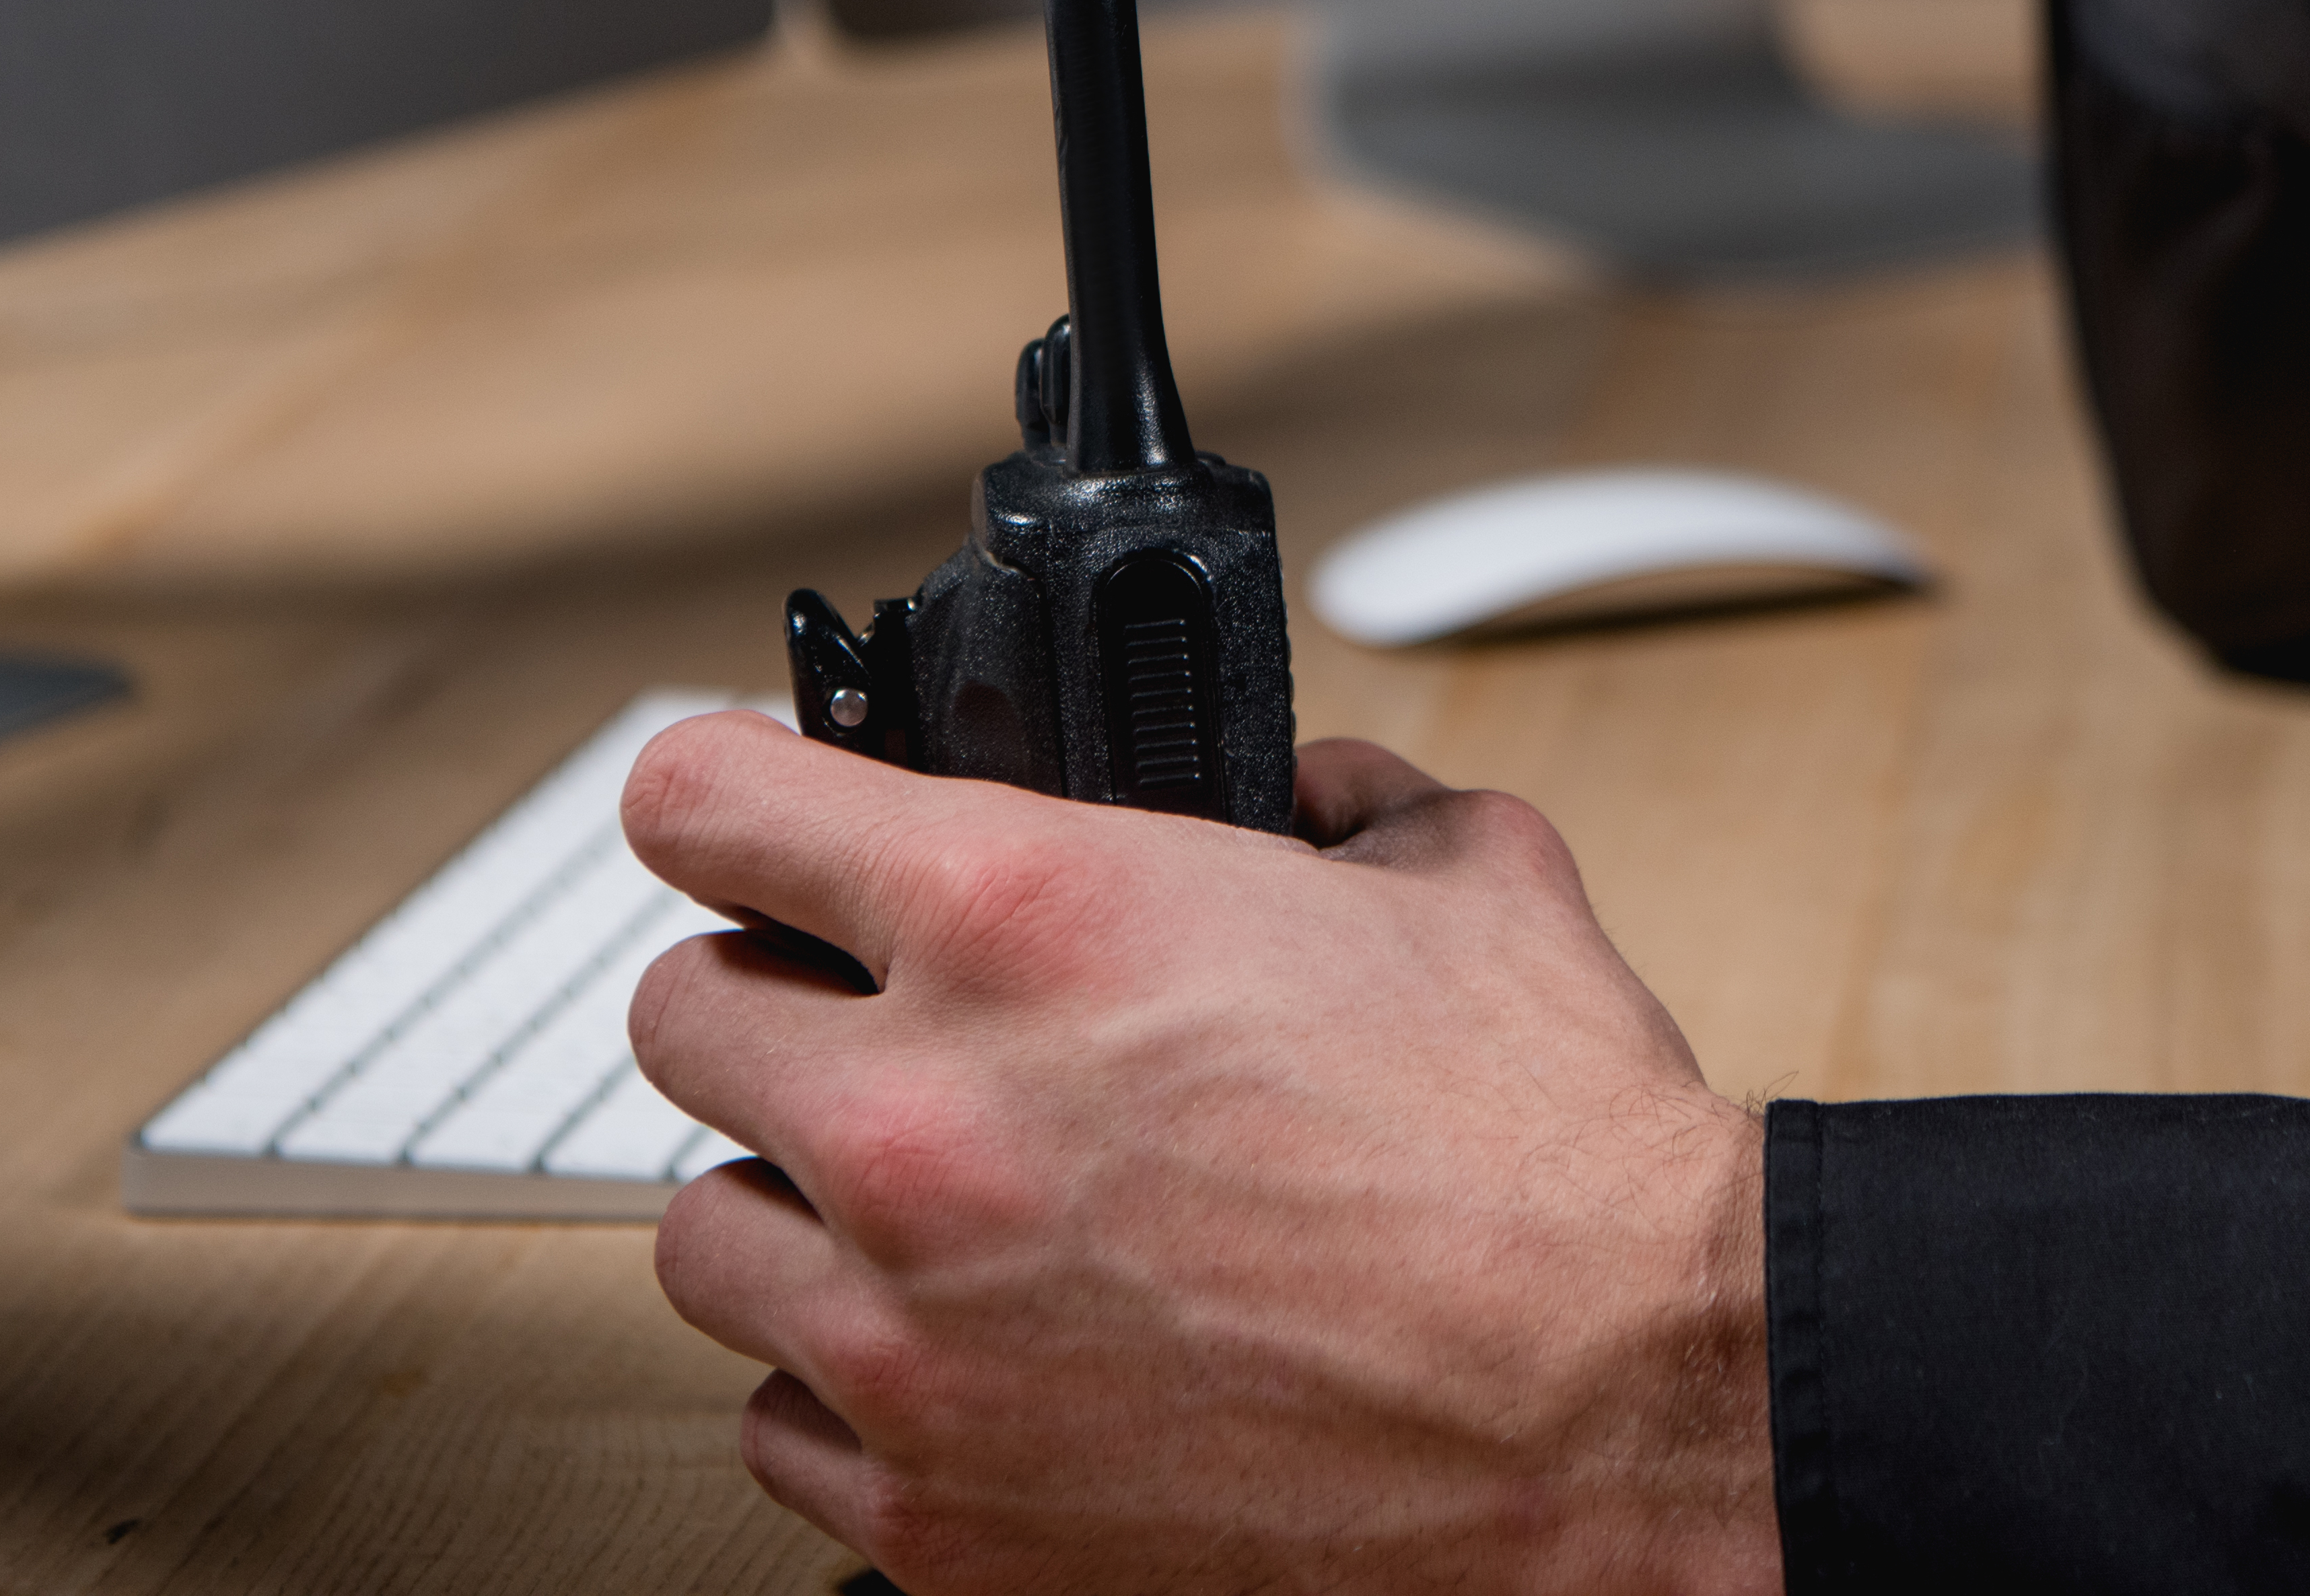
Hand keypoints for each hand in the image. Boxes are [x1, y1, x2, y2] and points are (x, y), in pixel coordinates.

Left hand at [624, 716, 1775, 1595]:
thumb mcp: (1458, 876)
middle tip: (872, 1023)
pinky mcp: (940, 1516)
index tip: (739, 816)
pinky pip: (783, 1425)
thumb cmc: (1554, 1167)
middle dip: (775, 1002)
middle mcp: (927, 1120)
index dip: (725, 793)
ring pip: (705, 1234)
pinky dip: (859, 1385)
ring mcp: (911, 1337)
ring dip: (803, 1206)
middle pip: (678, 1017)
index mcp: (1025, 919)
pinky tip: (976, 1352)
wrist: (1631, 1414)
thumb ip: (1329, 801)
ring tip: (932, 1208)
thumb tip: (1288, 795)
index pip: (707, 803)